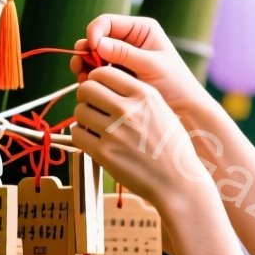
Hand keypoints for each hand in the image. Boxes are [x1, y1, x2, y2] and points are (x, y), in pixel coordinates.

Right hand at [72, 15, 206, 116]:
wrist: (184, 109)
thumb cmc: (175, 83)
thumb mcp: (151, 66)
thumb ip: (124, 54)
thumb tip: (97, 44)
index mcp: (140, 29)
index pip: (107, 22)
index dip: (94, 33)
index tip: (92, 49)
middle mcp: (128, 40)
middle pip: (96, 38)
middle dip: (86, 51)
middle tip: (81, 67)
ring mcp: (121, 58)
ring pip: (92, 55)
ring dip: (85, 65)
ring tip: (83, 78)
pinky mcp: (117, 74)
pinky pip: (96, 71)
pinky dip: (90, 77)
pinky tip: (88, 86)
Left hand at [73, 67, 212, 211]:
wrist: (177, 182)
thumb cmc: (171, 146)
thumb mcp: (161, 110)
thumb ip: (136, 94)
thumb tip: (105, 83)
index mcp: (144, 95)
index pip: (103, 72)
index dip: (96, 79)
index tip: (98, 89)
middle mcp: (128, 109)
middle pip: (86, 88)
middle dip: (86, 95)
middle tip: (92, 105)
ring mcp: (114, 131)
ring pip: (79, 110)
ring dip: (83, 116)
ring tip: (94, 125)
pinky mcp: (104, 153)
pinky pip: (77, 134)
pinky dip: (81, 135)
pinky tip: (93, 139)